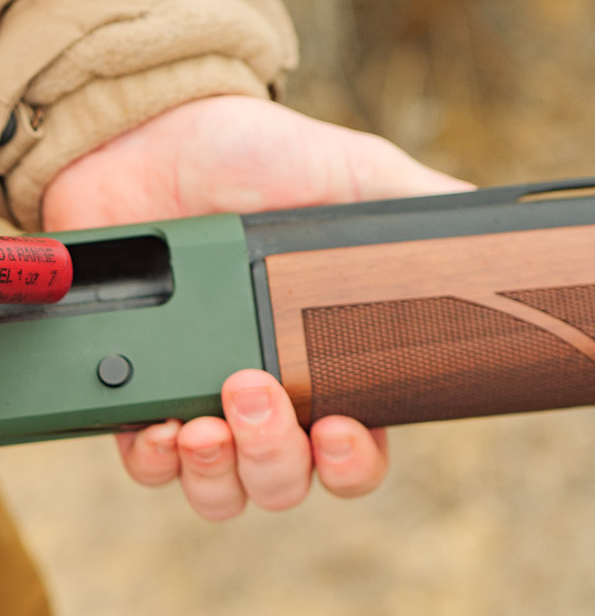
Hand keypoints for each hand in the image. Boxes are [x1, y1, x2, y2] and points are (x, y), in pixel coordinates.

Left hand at [41, 95, 471, 518]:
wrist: (149, 132)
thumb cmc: (252, 156)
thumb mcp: (351, 175)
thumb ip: (416, 212)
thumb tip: (490, 241)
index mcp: (320, 360)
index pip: (351, 449)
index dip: (351, 463)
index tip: (339, 431)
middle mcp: (261, 390)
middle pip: (282, 479)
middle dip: (274, 459)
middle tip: (250, 391)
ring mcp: (193, 393)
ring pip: (217, 488)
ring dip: (216, 474)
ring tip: (202, 426)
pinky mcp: (130, 386)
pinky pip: (144, 462)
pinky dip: (152, 460)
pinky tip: (158, 428)